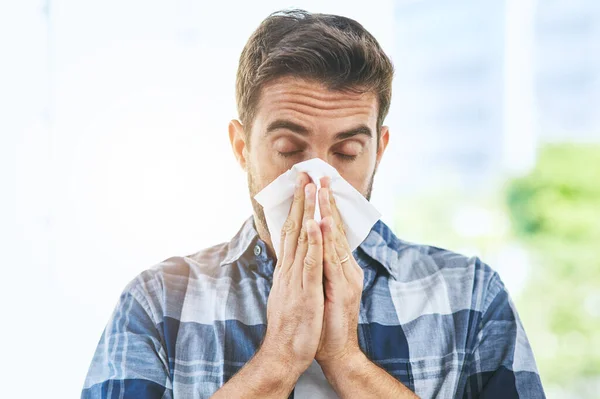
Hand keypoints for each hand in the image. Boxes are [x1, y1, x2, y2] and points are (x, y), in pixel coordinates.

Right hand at [259, 173, 324, 377]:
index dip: (297, 208)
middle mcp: (289, 269)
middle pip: (294, 228)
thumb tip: (293, 258)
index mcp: (287, 269)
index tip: (303, 186)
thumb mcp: (290, 293)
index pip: (292, 232)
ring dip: (306, 211)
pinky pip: (309, 262)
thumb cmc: (292, 326)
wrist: (285, 353)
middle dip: (301, 200)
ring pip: (302, 238)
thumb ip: (292, 273)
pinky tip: (314, 223)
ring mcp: (296, 279)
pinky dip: (311, 241)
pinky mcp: (305, 291)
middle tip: (306, 173)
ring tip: (311, 187)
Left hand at [314, 177, 364, 367]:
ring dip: (326, 212)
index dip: (324, 208)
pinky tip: (320, 223)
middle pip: (334, 229)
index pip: (331, 232)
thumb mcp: (323, 291)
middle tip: (321, 175)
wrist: (337, 353)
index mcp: (339, 267)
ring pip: (334, 239)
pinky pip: (330, 260)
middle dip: (326, 201)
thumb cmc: (326, 323)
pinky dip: (325, 240)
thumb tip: (314, 252)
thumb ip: (322, 270)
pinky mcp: (340, 290)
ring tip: (321, 189)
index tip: (316, 186)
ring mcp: (344, 278)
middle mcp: (345, 268)